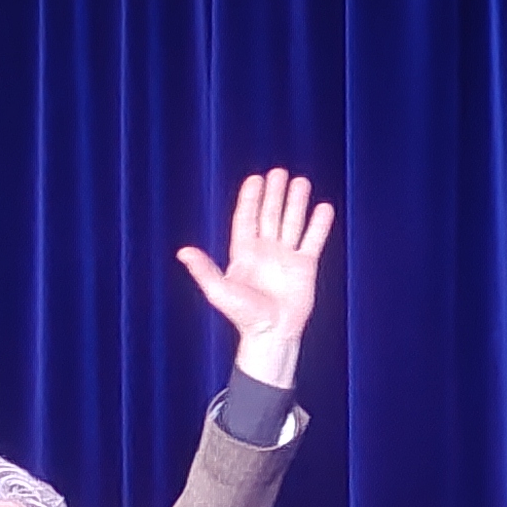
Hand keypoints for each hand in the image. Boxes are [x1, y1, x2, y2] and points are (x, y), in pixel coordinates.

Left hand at [177, 170, 335, 388]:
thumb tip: (183, 251)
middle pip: (270, 215)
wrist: (272, 334)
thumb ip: (204, 269)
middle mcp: (265, 250)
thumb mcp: (219, 291)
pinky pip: (313, 240)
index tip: (255, 179)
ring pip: (292, 222)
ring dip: (296, 202)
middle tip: (279, 172)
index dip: (250, 199)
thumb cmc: (243, 316)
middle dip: (274, 194)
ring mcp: (286, 257)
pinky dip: (318, 225)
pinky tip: (323, 208)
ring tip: (301, 182)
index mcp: (244, 253)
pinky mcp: (305, 266)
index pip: (246, 219)